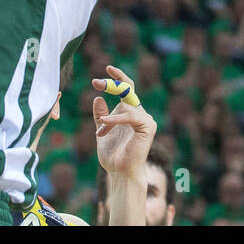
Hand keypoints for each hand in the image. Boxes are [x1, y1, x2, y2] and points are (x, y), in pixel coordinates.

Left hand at [92, 64, 156, 178]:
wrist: (121, 173)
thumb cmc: (112, 156)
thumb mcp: (102, 130)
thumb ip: (101, 115)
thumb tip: (97, 98)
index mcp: (129, 113)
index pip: (126, 89)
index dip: (116, 78)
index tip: (105, 70)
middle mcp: (139, 113)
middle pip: (128, 89)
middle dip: (112, 82)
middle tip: (95, 81)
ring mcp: (145, 119)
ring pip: (126, 104)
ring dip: (109, 115)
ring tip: (101, 127)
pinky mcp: (148, 126)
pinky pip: (130, 116)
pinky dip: (115, 119)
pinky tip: (104, 124)